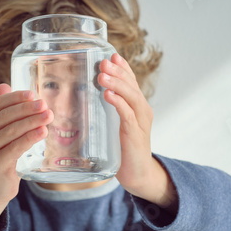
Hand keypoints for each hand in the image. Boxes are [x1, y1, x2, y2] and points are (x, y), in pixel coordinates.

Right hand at [0, 84, 52, 204]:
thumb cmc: (2, 155)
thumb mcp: (2, 132)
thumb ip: (4, 110)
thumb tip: (4, 85)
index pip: (0, 104)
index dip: (17, 97)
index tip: (33, 94)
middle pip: (7, 116)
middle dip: (28, 109)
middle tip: (45, 105)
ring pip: (11, 131)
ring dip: (32, 122)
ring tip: (48, 116)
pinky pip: (15, 147)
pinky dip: (30, 138)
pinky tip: (42, 132)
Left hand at [98, 54, 176, 209]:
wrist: (138, 174)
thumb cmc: (124, 150)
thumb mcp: (116, 126)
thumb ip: (108, 112)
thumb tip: (87, 99)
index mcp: (137, 107)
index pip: (131, 82)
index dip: (123, 68)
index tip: (112, 55)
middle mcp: (142, 111)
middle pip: (131, 85)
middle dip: (118, 71)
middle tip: (103, 61)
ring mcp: (140, 122)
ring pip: (131, 97)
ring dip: (117, 84)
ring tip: (103, 75)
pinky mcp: (135, 135)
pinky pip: (128, 115)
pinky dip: (119, 103)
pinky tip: (108, 95)